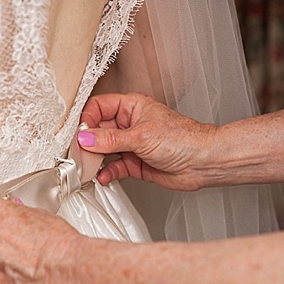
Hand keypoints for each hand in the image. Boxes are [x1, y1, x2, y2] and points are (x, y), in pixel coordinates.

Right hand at [79, 93, 216, 190]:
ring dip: (96, 160)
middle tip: (79, 154)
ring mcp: (131, 144)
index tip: (80, 134)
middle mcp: (129, 124)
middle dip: (88, 142)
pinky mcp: (135, 163)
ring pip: (104, 150)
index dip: (87, 119)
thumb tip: (85, 138)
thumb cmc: (183, 140)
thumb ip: (110, 139)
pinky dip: (107, 173)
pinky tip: (104, 177)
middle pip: (98, 130)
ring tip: (88, 167)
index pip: (99, 107)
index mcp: (132, 107)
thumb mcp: (141, 136)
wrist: (203, 163)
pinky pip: (114, 167)